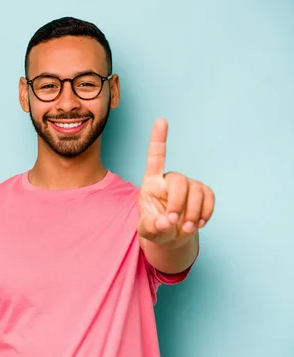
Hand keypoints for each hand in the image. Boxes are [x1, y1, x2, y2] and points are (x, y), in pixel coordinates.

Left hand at [137, 118, 214, 245]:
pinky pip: (209, 197)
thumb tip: (164, 222)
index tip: (161, 120)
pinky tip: (199, 224)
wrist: (172, 236)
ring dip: (193, 212)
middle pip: (179, 180)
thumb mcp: (147, 231)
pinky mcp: (202, 193)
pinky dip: (206, 212)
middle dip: (177, 202)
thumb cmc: (155, 228)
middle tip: (173, 222)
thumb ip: (151, 226)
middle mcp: (170, 180)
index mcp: (152, 183)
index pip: (155, 157)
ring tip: (186, 228)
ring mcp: (188, 185)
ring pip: (196, 190)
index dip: (158, 139)